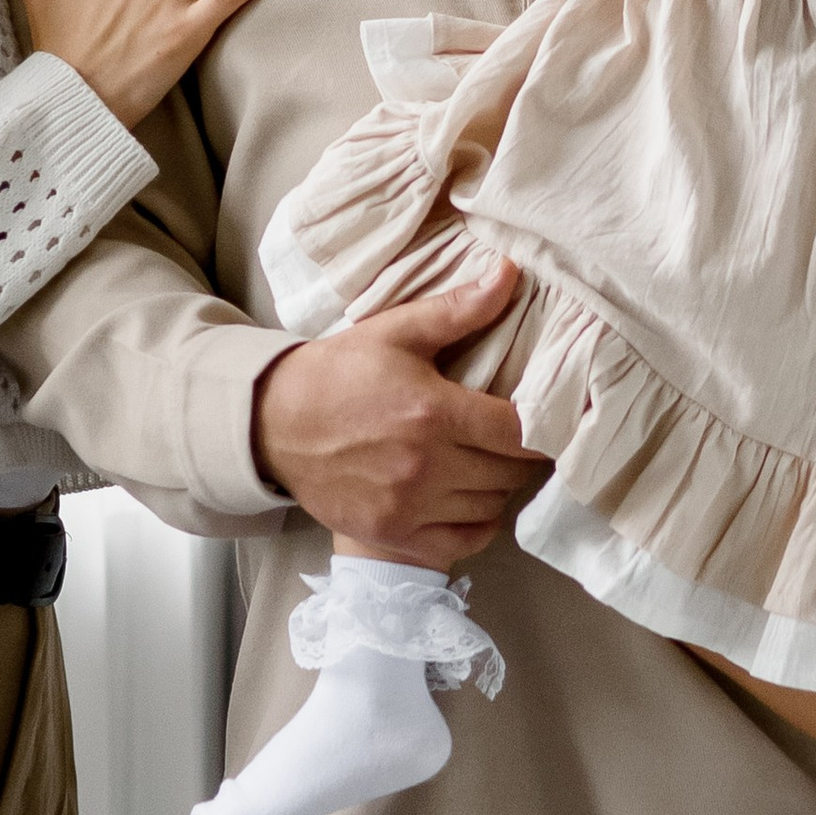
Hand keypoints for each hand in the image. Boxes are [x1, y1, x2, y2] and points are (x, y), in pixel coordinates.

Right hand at [252, 264, 545, 564]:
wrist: (272, 422)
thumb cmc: (338, 372)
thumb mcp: (395, 332)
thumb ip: (458, 309)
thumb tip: (509, 272)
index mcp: (434, 412)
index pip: (519, 432)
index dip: (541, 426)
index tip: (543, 419)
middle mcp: (426, 465)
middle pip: (509, 473)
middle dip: (520, 455)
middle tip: (512, 439)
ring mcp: (408, 505)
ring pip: (490, 507)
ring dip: (498, 487)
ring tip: (488, 464)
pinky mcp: (391, 534)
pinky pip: (462, 543)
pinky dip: (476, 526)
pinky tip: (469, 501)